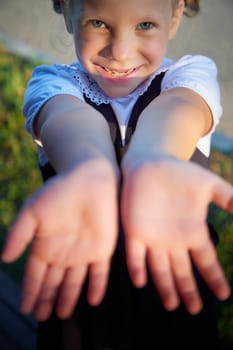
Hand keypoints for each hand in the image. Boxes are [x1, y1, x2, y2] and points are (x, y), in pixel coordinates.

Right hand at [2, 159, 118, 320]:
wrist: (89, 179)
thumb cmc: (59, 192)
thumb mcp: (32, 212)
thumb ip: (18, 234)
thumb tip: (5, 259)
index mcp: (45, 245)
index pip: (35, 275)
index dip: (30, 292)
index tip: (25, 309)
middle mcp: (63, 252)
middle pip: (53, 282)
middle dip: (47, 299)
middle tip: (42, 317)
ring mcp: (83, 252)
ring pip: (74, 282)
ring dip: (68, 298)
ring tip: (61, 314)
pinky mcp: (102, 249)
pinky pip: (99, 272)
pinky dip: (96, 286)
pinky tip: (92, 300)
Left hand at [121, 157, 232, 313]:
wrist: (151, 162)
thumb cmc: (179, 173)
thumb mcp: (209, 185)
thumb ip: (228, 197)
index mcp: (192, 232)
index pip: (206, 261)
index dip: (214, 278)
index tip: (224, 295)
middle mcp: (173, 240)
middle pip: (182, 271)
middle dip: (189, 290)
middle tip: (194, 310)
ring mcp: (153, 237)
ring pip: (160, 269)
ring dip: (165, 287)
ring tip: (172, 305)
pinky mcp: (134, 230)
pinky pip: (135, 253)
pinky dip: (137, 267)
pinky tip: (141, 282)